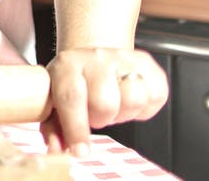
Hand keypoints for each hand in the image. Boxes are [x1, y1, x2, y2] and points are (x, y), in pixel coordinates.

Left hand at [41, 47, 167, 156]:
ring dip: (123, 113)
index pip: (71, 98)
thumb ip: (53, 127)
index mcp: (67, 65)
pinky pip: (155, 96)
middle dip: (100, 119)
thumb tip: (57, 148)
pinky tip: (127, 100)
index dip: (76, 129)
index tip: (80, 150)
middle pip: (105, 103)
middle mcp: (96, 57)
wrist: (94, 59)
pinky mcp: (147, 63)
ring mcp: (123, 58)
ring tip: (112, 106)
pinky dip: (144, 108)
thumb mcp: (54, 101)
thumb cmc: (74, 84)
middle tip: (95, 114)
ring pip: (133, 99)